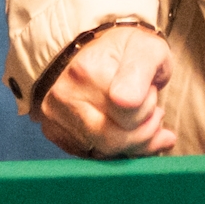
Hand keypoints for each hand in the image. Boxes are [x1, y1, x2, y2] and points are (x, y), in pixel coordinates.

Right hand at [38, 24, 175, 157]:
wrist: (89, 50)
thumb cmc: (125, 51)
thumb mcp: (146, 48)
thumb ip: (142, 70)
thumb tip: (127, 102)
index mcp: (90, 69)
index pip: (129, 111)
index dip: (149, 107)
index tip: (151, 92)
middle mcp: (66, 93)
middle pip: (113, 138)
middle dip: (143, 132)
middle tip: (152, 113)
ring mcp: (55, 115)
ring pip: (101, 151)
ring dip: (130, 143)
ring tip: (137, 120)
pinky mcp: (53, 132)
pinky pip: (89, 155)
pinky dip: (113, 150)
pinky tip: (122, 131)